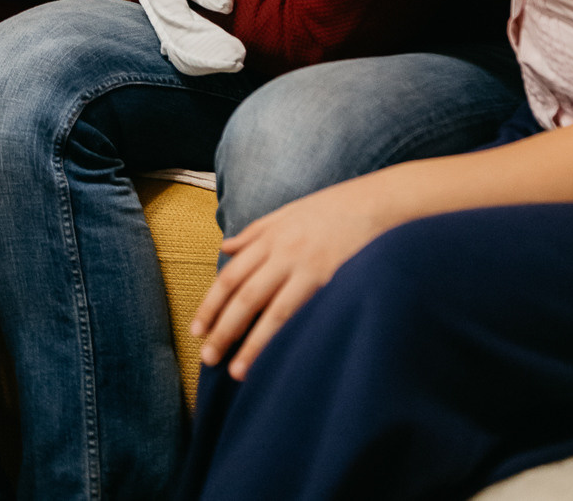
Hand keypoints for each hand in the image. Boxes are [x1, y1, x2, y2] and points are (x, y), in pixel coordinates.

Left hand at [191, 178, 395, 380]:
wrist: (376, 202)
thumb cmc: (331, 209)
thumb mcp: (287, 212)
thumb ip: (255, 232)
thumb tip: (225, 248)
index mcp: (270, 237)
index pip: (231, 275)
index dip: (211, 304)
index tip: (197, 330)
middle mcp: (284, 252)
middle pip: (245, 296)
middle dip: (223, 328)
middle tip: (207, 357)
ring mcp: (308, 267)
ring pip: (271, 311)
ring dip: (252, 344)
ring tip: (235, 371)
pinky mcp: (332, 281)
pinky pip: (304, 313)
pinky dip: (287, 336)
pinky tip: (278, 359)